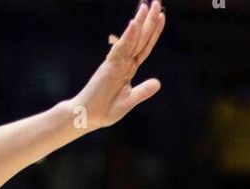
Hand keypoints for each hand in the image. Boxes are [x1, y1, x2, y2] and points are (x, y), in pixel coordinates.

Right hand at [71, 1, 165, 131]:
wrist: (87, 116)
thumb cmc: (106, 109)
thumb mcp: (129, 101)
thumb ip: (143, 91)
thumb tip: (158, 82)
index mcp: (130, 69)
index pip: (145, 47)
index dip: (154, 32)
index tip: (162, 16)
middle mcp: (124, 62)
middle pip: (140, 38)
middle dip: (149, 20)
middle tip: (157, 1)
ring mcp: (116, 63)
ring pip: (131, 40)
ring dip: (139, 23)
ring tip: (146, 6)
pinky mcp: (109, 67)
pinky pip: (120, 49)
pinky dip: (128, 37)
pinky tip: (133, 24)